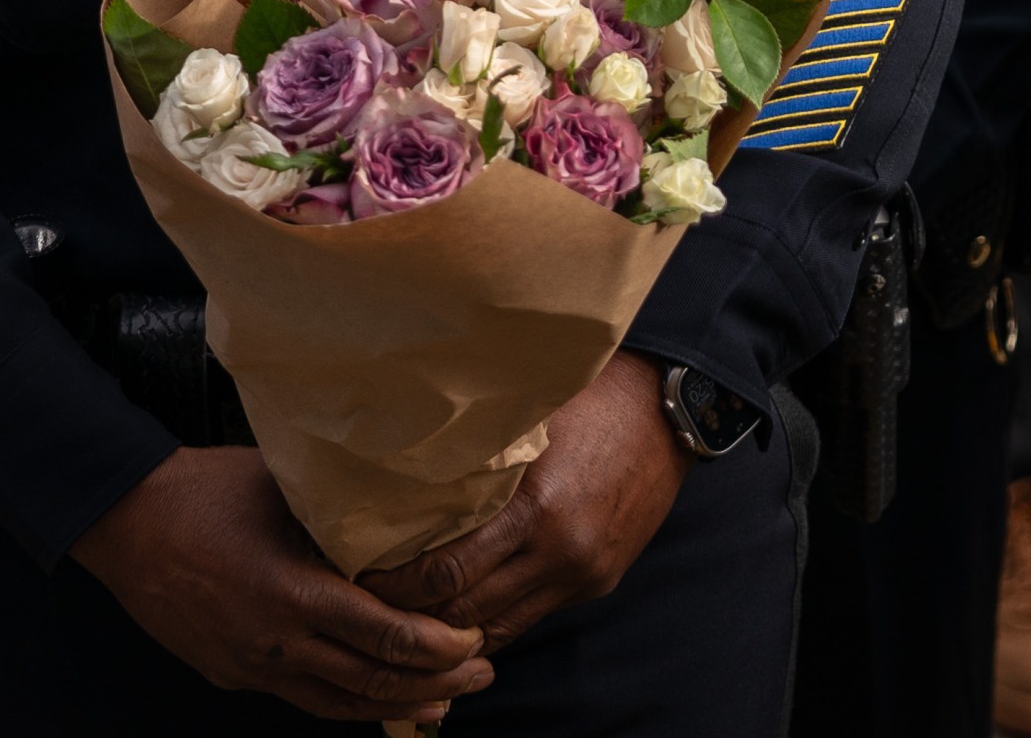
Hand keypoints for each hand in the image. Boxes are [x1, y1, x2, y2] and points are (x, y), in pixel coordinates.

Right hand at [72, 448, 490, 722]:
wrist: (127, 523)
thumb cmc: (207, 490)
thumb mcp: (285, 489)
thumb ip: (342, 510)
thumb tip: (408, 503)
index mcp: (295, 592)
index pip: (385, 637)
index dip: (439, 647)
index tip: (474, 637)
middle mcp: (278, 642)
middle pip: (372, 682)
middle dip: (437, 683)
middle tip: (484, 672)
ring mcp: (254, 665)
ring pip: (339, 705)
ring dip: (398, 705)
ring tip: (444, 702)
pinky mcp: (235, 673)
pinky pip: (303, 698)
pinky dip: (347, 702)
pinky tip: (373, 697)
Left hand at [357, 354, 690, 652]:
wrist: (666, 413)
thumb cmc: (589, 401)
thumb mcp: (527, 423)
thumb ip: (476, 459)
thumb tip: (403, 475)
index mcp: (535, 509)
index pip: (448, 572)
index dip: (400, 586)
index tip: (363, 578)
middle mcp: (559, 552)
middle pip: (467, 612)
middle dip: (415, 616)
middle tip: (372, 606)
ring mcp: (581, 574)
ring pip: (499, 628)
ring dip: (452, 629)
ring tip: (410, 619)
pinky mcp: (597, 581)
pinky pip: (531, 616)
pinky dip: (493, 620)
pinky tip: (463, 612)